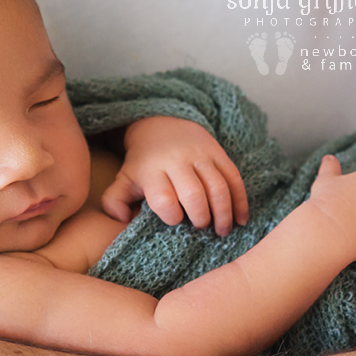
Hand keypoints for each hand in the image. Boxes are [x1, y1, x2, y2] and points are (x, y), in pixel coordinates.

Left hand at [101, 116, 248, 236]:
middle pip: (194, 194)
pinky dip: (240, 200)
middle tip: (201, 229)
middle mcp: (177, 161)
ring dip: (223, 213)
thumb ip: (114, 201)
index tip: (175, 222)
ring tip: (222, 231)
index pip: (163, 198)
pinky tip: (240, 220)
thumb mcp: (124, 178)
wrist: (162, 124)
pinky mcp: (218, 152)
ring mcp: (200, 155)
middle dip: (200, 217)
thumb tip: (120, 220)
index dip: (171, 215)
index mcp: (152, 170)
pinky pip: (234, 177)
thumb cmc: (143, 162)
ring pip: (218, 186)